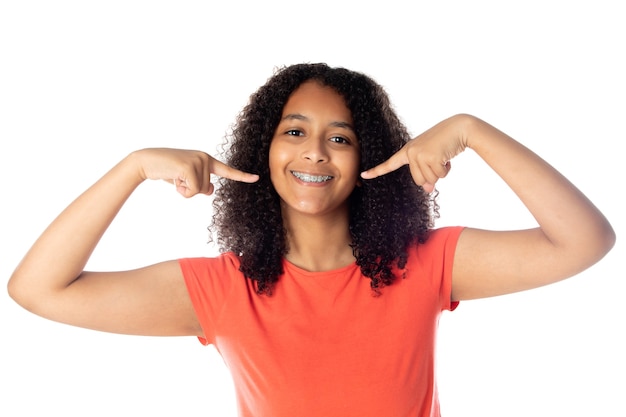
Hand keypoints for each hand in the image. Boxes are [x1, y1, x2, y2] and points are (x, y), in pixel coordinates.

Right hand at [134, 148, 258, 196]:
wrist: (147, 161)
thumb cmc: (167, 170)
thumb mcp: (186, 179)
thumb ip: (200, 184)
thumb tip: (211, 191)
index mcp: (206, 160)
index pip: (227, 170)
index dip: (242, 176)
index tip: (256, 178)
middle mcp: (205, 158)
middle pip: (207, 189)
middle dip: (190, 189)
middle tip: (178, 177)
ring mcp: (198, 161)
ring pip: (199, 191)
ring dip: (185, 189)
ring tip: (175, 176)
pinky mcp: (190, 167)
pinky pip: (192, 190)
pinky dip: (181, 190)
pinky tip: (173, 177)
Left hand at [360, 114, 470, 192]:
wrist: (460, 128)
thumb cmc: (446, 143)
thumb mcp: (432, 158)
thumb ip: (426, 173)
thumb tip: (427, 190)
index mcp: (408, 151)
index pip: (390, 163)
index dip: (376, 171)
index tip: (363, 175)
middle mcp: (411, 152)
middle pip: (418, 180)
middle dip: (431, 176)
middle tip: (439, 161)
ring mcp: (419, 154)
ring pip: (429, 179)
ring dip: (440, 172)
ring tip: (443, 156)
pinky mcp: (430, 156)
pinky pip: (439, 175)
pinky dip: (446, 170)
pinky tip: (447, 157)